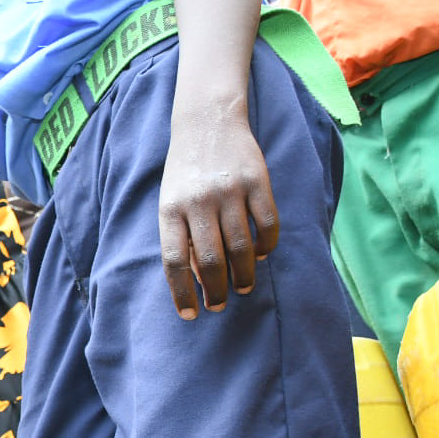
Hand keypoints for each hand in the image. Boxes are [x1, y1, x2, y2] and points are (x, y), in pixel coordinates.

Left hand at [158, 116, 278, 318]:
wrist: (208, 122)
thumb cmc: (185, 172)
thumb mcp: (171, 201)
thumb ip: (182, 236)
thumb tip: (197, 279)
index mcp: (171, 209)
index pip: (174, 261)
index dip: (182, 292)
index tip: (190, 315)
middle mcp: (199, 201)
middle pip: (211, 260)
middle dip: (216, 290)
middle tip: (219, 304)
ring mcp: (230, 191)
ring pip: (242, 247)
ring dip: (244, 274)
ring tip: (243, 286)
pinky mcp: (257, 182)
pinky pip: (267, 225)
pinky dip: (265, 247)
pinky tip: (260, 256)